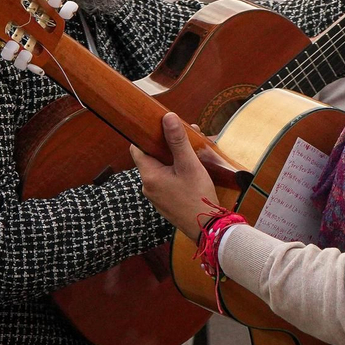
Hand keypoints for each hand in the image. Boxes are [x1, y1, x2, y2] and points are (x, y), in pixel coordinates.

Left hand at [131, 113, 219, 243]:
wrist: (207, 228)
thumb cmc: (197, 196)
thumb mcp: (189, 165)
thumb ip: (178, 141)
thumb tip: (168, 117)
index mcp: (149, 175)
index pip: (137, 148)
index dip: (147, 135)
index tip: (160, 127)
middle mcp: (148, 186)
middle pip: (152, 158)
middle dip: (168, 146)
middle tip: (186, 138)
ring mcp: (156, 196)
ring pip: (161, 170)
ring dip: (174, 160)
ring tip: (194, 153)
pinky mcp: (166, 203)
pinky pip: (167, 181)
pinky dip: (177, 173)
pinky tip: (193, 171)